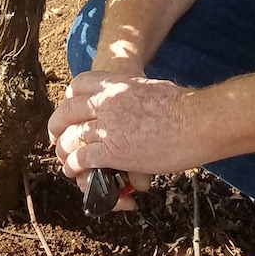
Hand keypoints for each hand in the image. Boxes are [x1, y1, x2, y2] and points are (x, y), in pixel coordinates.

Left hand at [47, 71, 197, 206]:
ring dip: (64, 151)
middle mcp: (106, 102)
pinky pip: (81, 159)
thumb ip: (137, 94)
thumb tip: (143, 99)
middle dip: (57, 126)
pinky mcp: (112, 151)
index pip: (79, 84)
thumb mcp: (153, 88)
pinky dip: (74, 167)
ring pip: (70, 138)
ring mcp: (107, 126)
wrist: (197, 120)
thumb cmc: (185, 105)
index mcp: (117, 83)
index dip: (69, 99)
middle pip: (67, 112)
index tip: (70, 109)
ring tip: (66, 160)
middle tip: (57, 137)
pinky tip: (75, 172)